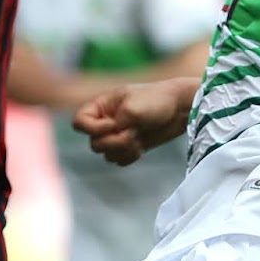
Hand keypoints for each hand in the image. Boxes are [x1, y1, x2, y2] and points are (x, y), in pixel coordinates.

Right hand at [72, 80, 191, 164]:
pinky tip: (141, 149)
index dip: (93, 129)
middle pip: (93, 143)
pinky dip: (128, 157)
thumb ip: (116, 125)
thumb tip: (111, 139)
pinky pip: (119, 160)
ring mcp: (117, 134)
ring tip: (137, 141)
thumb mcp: (132, 108)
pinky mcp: (130, 145)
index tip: (114, 125)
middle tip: (132, 134)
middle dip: (113, 142)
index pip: (79, 123)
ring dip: (122, 150)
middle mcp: (105, 121)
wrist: (180, 108)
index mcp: (101, 105)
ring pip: (106, 154)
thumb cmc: (156, 100)